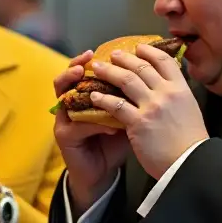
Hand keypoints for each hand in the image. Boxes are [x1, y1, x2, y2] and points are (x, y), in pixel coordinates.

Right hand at [52, 51, 130, 216]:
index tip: (102, 50)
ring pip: (63, 98)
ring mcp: (65, 121)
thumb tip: (158, 76)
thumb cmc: (115, 142)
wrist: (103, 173)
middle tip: (88, 60)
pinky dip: (94, 124)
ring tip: (84, 79)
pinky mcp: (65, 137)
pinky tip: (109, 125)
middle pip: (65, 79)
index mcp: (84, 96)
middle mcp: (71, 105)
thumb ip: (132, 97)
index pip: (81, 71)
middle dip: (75, 66)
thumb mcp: (127, 115)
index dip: (88, 59)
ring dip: (73, 87)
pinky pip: (78, 126)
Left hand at [87, 43, 208, 178]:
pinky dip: (102, 98)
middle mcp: (167, 93)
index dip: (149, 52)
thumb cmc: (190, 142)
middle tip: (112, 54)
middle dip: (124, 58)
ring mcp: (152, 106)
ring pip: (126, 80)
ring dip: (108, 72)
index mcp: (182, 89)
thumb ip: (176, 96)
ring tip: (97, 68)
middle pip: (141, 67)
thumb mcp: (190, 110)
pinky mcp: (138, 122)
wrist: (190, 163)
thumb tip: (166, 84)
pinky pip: (116, 105)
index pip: (164, 61)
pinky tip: (93, 96)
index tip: (138, 47)